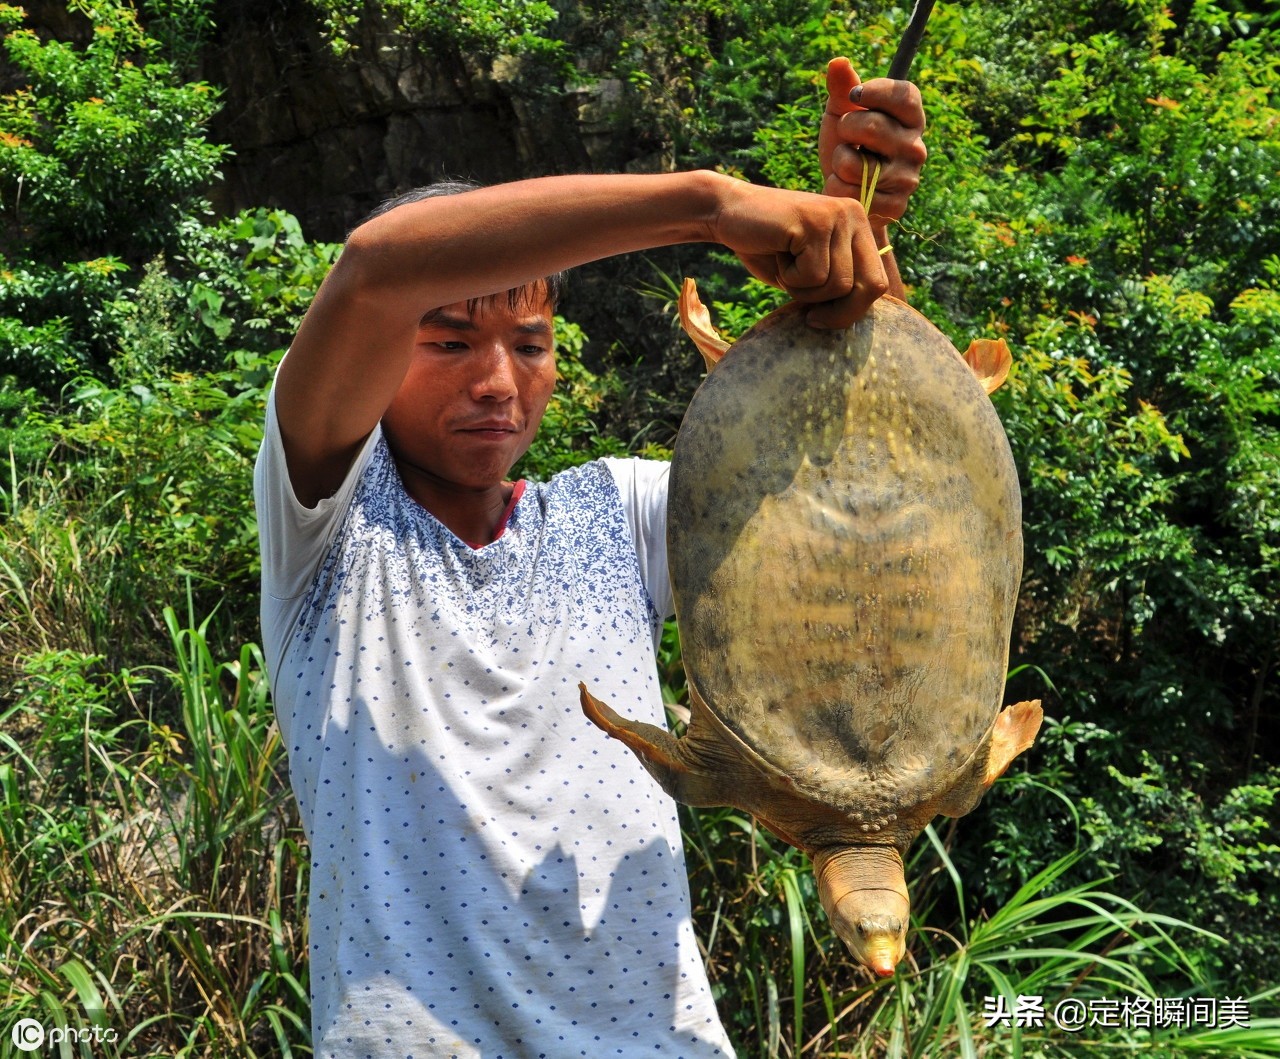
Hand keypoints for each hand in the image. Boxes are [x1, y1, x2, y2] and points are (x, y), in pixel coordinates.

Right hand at [710, 177, 887, 328]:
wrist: (726, 212)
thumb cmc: (766, 247)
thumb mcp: (808, 271)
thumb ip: (835, 286)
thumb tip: (855, 319)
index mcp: (859, 226)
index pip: (878, 280)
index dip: (853, 310)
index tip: (822, 319)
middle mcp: (854, 215)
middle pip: (869, 285)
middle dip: (839, 312)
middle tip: (811, 317)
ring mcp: (835, 216)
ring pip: (838, 284)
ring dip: (804, 291)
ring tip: (786, 268)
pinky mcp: (813, 222)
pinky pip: (813, 275)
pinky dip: (790, 278)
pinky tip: (778, 255)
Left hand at [819, 57, 926, 224]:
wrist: (844, 195)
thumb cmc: (847, 147)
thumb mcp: (842, 114)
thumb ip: (842, 88)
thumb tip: (838, 62)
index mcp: (911, 118)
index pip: (904, 94)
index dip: (875, 91)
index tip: (853, 96)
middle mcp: (916, 147)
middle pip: (873, 126)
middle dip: (846, 129)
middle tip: (846, 138)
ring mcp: (908, 179)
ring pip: (857, 164)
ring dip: (839, 162)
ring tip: (846, 165)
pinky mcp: (895, 206)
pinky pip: (852, 192)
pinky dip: (838, 189)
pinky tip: (847, 188)